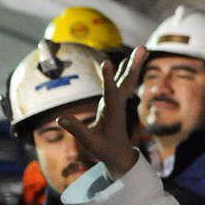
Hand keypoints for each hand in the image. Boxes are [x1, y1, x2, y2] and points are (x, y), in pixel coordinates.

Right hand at [58, 47, 144, 178]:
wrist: (119, 155)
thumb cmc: (104, 150)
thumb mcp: (89, 143)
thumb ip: (77, 130)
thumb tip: (61, 118)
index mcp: (113, 114)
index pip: (110, 94)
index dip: (108, 79)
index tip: (106, 63)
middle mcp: (118, 104)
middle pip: (127, 82)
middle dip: (134, 66)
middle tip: (143, 49)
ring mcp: (118, 102)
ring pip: (127, 80)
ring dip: (133, 64)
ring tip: (142, 49)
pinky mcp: (115, 102)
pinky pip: (122, 83)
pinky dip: (125, 71)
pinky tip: (127, 61)